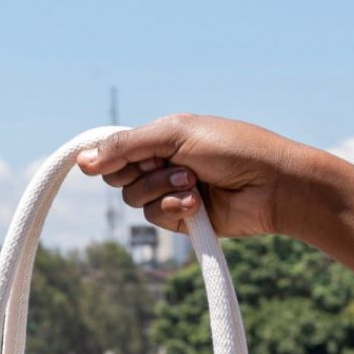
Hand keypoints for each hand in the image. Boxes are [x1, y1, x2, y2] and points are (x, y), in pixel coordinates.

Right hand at [76, 114, 316, 238]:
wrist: (272, 184)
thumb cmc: (233, 148)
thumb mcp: (175, 135)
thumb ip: (127, 146)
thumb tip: (80, 160)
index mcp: (162, 137)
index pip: (117, 149)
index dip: (111, 156)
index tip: (104, 162)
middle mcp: (163, 164)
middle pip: (118, 177)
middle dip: (139, 172)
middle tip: (167, 165)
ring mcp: (173, 192)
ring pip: (135, 200)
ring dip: (161, 189)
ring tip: (194, 182)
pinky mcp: (183, 219)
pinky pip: (156, 217)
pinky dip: (173, 208)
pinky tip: (198, 203)